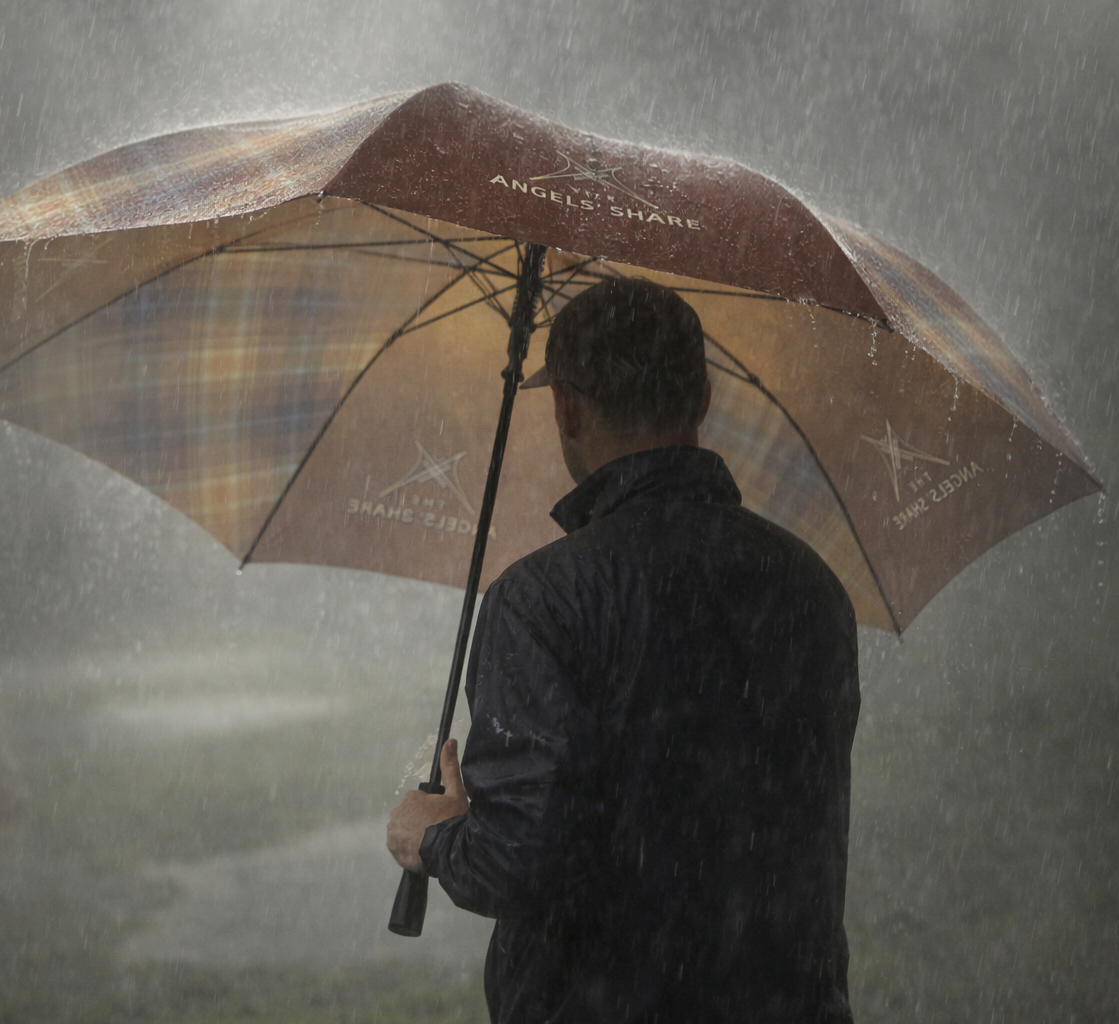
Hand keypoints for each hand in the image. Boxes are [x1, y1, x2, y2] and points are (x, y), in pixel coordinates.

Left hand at [387, 739, 468, 873]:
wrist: (449, 851)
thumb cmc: (452, 820)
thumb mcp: (456, 792)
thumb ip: (450, 766)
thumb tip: (450, 741)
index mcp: (411, 798)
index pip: (418, 802)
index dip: (431, 809)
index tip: (440, 817)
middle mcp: (397, 812)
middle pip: (409, 815)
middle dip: (420, 821)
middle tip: (436, 829)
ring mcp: (393, 831)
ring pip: (403, 829)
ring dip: (413, 834)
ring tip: (430, 842)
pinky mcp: (392, 848)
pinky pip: (399, 845)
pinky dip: (407, 847)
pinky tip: (421, 849)